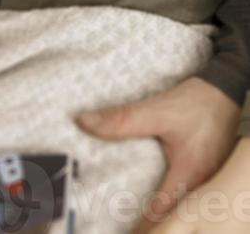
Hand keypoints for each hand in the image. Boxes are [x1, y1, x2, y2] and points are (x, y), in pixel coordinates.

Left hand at [74, 77, 241, 228]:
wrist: (225, 89)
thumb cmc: (195, 102)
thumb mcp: (157, 110)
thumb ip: (122, 120)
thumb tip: (84, 122)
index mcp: (190, 175)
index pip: (163, 213)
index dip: (142, 227)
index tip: (126, 232)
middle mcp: (203, 185)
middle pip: (176, 216)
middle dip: (152, 225)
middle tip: (129, 227)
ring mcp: (209, 182)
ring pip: (186, 209)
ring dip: (164, 215)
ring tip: (139, 221)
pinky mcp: (209, 174)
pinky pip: (191, 197)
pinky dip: (174, 204)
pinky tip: (160, 202)